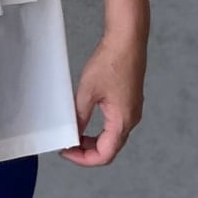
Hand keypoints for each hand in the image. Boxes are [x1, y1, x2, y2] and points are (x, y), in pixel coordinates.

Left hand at [59, 27, 146, 166]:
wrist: (127, 39)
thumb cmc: (111, 61)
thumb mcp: (88, 91)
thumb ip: (80, 115)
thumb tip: (73, 133)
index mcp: (122, 121)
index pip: (104, 155)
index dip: (83, 158)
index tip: (66, 151)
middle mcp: (131, 119)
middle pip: (109, 148)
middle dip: (87, 150)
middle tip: (68, 145)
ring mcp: (132, 109)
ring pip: (112, 136)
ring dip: (93, 140)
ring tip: (74, 134)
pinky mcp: (129, 100)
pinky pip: (115, 123)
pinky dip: (100, 128)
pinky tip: (86, 119)